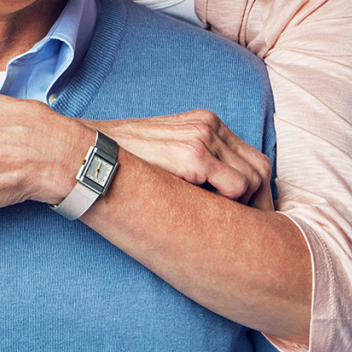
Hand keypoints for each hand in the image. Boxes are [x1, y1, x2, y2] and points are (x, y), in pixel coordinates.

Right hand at [87, 110, 272, 210]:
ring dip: (245, 206)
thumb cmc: (126, 161)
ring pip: (252, 179)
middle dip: (260, 202)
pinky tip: (214, 216)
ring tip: (226, 225)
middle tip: (248, 229)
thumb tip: (224, 195)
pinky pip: (236, 187)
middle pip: (259, 168)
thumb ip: (196, 162)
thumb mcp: (167, 152)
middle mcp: (208, 124)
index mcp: (205, 122)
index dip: (257, 191)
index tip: (251, 215)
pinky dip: (234, 205)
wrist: (92, 153)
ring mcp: (201, 137)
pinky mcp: (193, 155)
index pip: (252, 157)